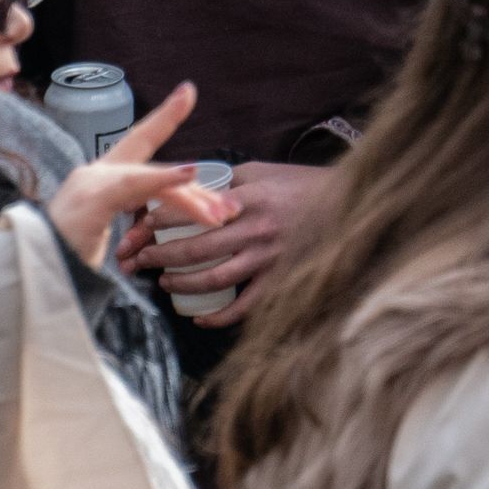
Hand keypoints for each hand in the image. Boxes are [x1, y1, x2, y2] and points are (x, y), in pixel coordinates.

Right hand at [45, 83, 236, 269]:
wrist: (28, 277)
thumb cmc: (64, 262)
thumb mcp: (104, 238)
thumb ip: (131, 222)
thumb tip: (165, 224)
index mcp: (101, 181)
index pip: (138, 143)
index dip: (164, 117)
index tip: (189, 90)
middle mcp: (95, 175)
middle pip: (151, 162)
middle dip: (187, 168)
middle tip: (229, 203)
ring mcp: (89, 185)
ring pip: (148, 178)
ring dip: (185, 191)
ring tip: (218, 206)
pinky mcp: (90, 200)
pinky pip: (132, 186)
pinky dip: (163, 179)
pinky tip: (188, 175)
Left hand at [124, 158, 338, 329]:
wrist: (346, 205)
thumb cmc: (299, 185)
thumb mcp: (261, 171)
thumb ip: (225, 180)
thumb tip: (186, 185)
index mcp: (248, 198)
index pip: (193, 210)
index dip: (161, 220)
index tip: (142, 225)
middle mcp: (256, 229)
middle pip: (196, 249)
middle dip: (161, 256)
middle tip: (141, 259)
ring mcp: (268, 259)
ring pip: (214, 279)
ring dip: (183, 284)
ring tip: (165, 283)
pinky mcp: (280, 281)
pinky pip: (244, 306)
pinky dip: (218, 316)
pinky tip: (199, 317)